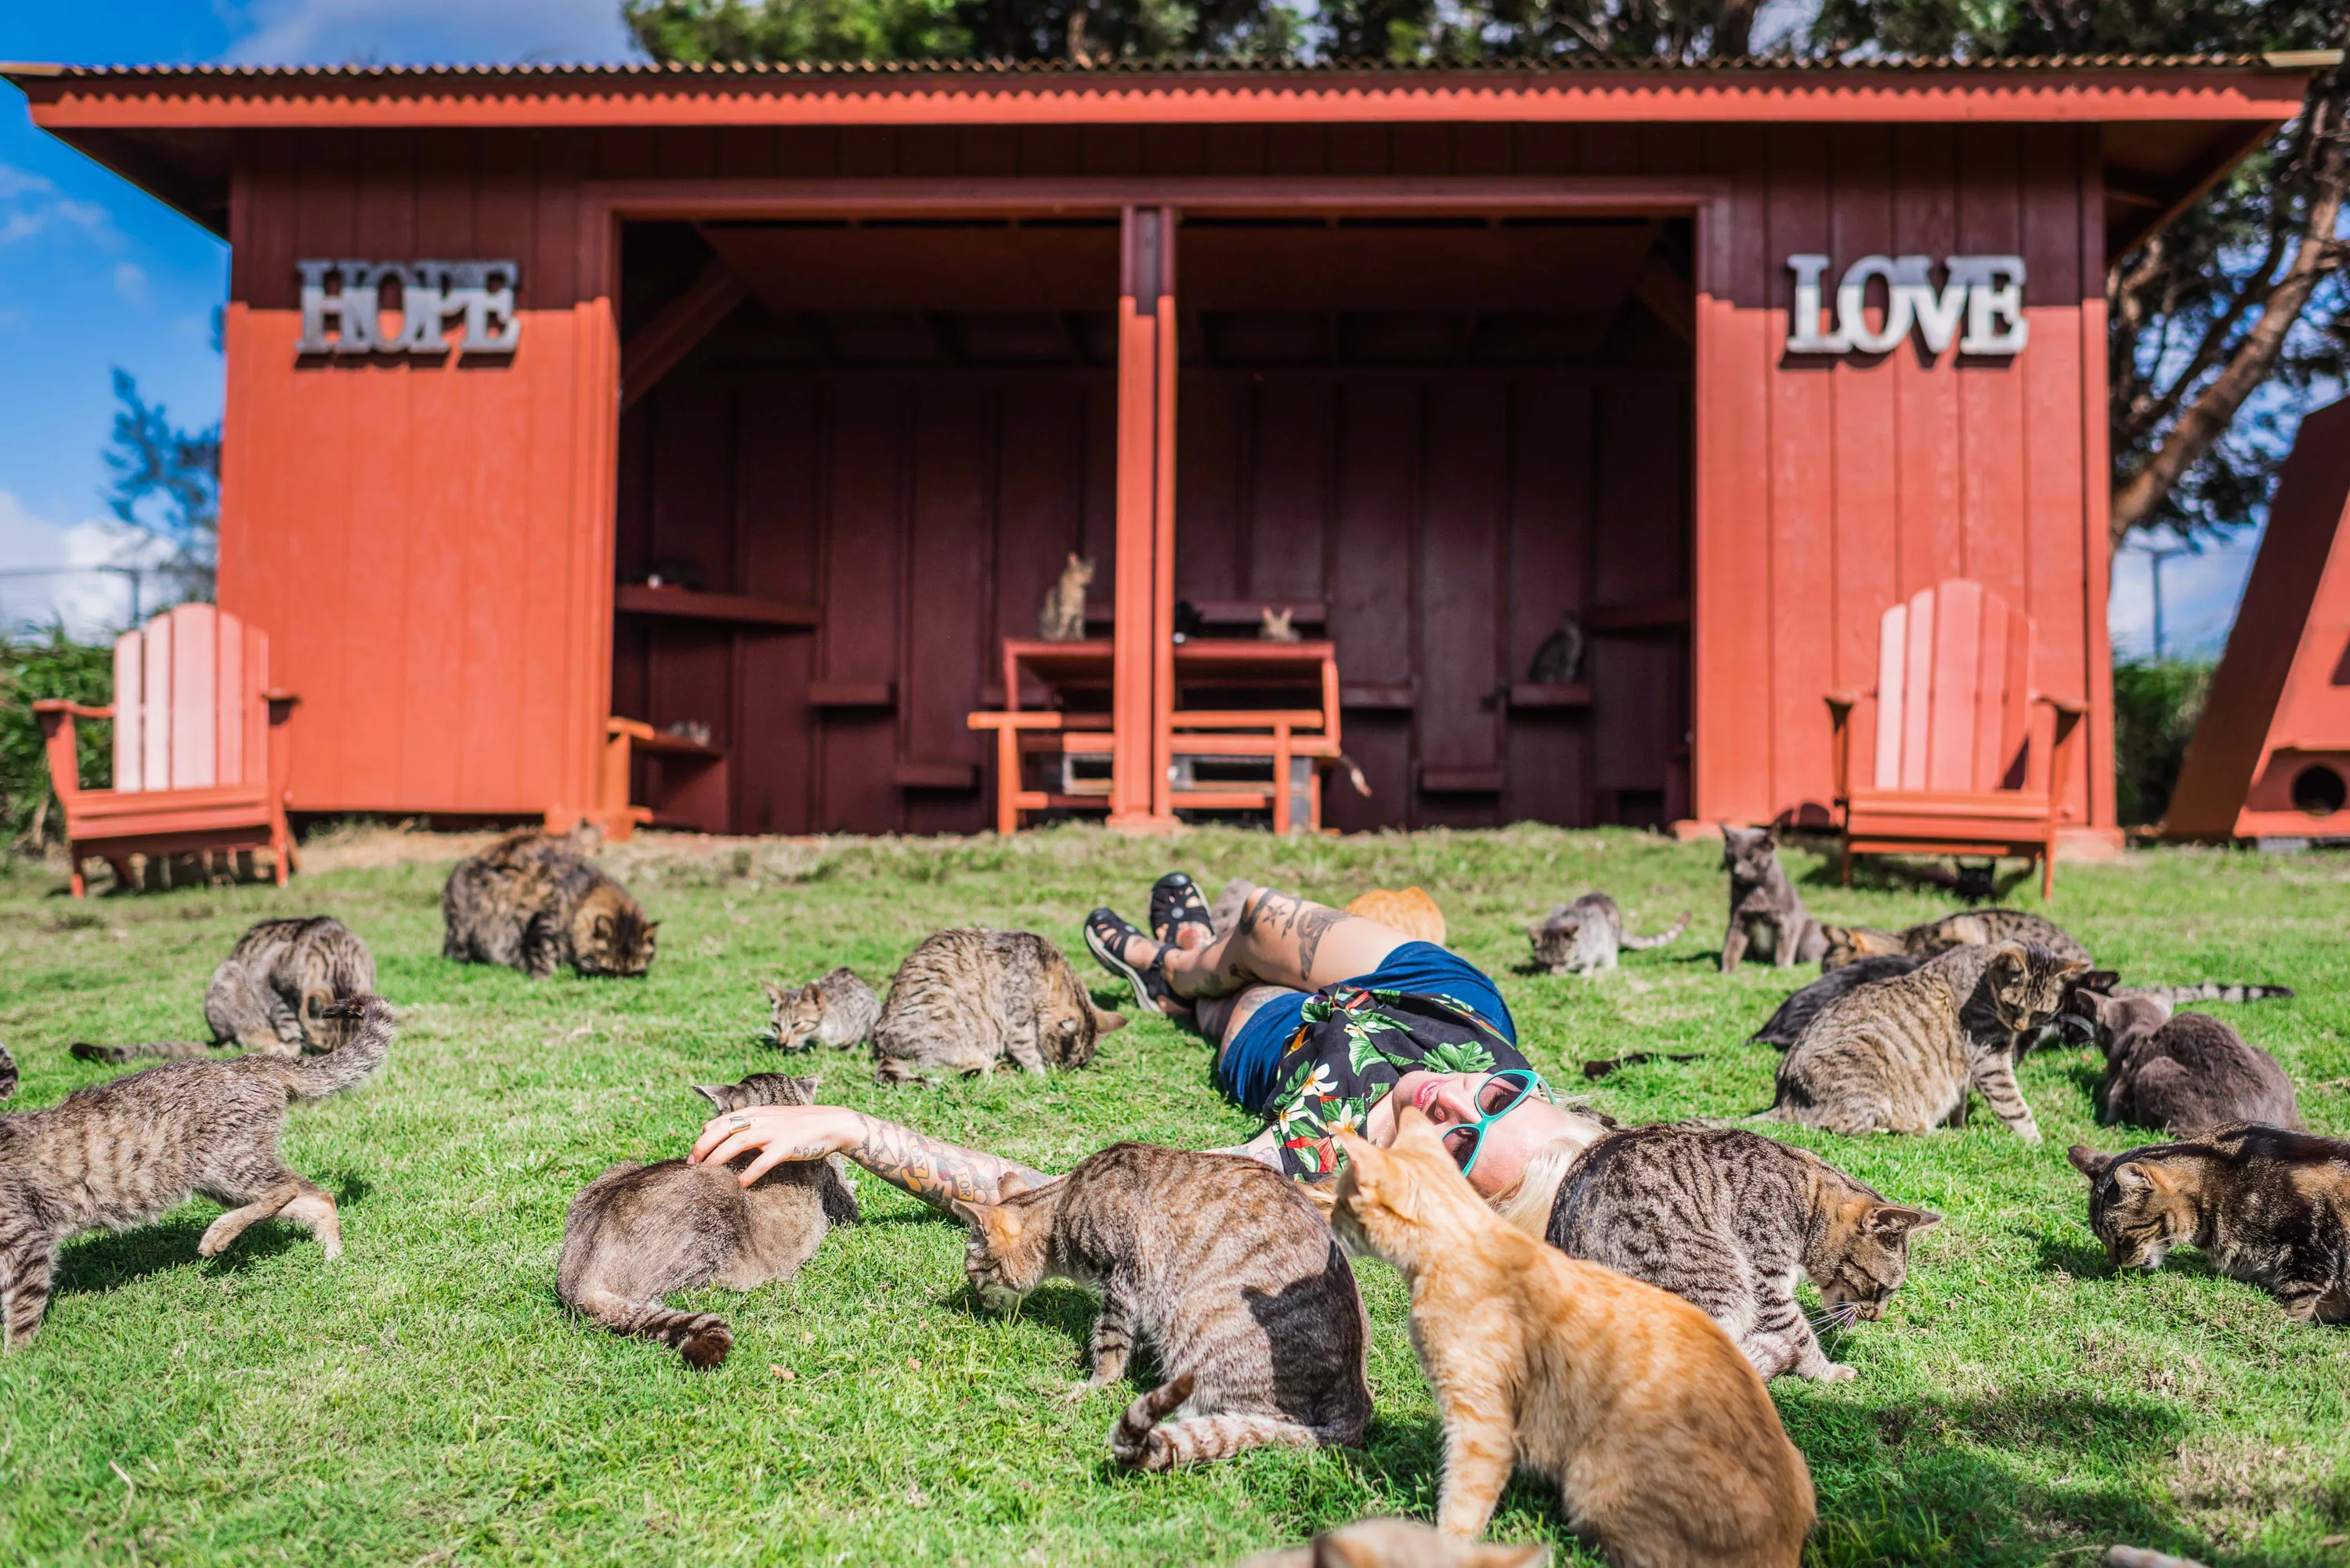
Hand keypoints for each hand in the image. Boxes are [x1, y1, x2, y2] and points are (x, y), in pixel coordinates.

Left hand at [688, 1105, 857, 1187]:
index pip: (720, 1122)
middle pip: (722, 1130)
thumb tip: (730, 1141)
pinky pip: (763, 1161)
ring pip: (737, 1143)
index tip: (694, 1155)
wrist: (832, 1123)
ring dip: (718, 1159)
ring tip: (707, 1174)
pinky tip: (740, 1185)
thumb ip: (753, 1126)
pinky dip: (749, 1173)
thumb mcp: (773, 1119)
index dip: (703, 1138)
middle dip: (703, 1147)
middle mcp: (761, 1119)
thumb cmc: (801, 1125)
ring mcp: (774, 1132)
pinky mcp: (786, 1146)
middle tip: (691, 1166)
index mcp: (756, 1112)